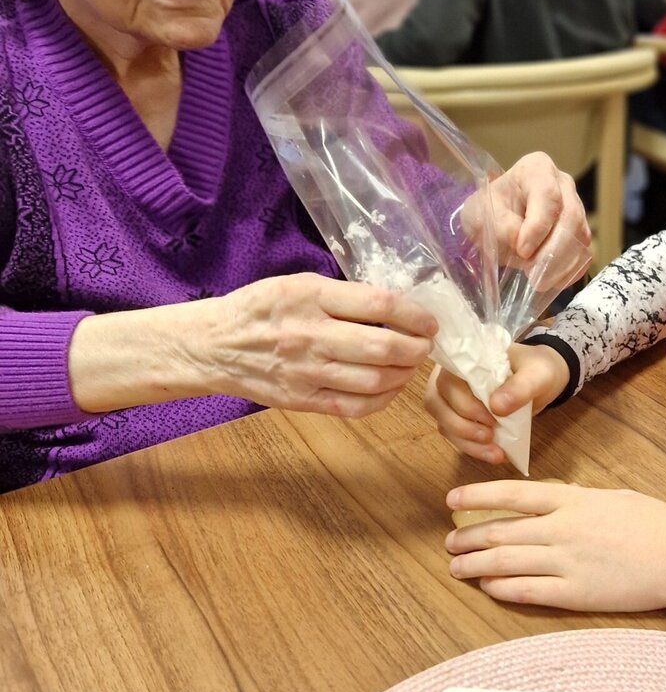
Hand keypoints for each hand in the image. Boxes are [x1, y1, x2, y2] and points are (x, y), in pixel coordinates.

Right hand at [194, 272, 436, 415]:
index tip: (428, 321)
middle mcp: (310, 335)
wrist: (212, 345)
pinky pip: (356, 406)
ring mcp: (306, 372)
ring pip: (375, 380)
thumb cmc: (259, 309)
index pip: (379, 304)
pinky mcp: (302, 401)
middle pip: (383, 346)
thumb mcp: (297, 284)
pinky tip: (389, 387)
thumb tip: (397, 306)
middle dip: (417, 348)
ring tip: (409, 364)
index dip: (415, 314)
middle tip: (425, 345)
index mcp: (310, 297)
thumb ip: (343, 295)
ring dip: (404, 374)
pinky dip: (383, 399)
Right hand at [425, 344, 569, 463]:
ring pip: (443, 423)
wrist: (542, 380)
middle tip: (490, 435)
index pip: (447, 380)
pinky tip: (494, 455)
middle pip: (437, 403)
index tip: (491, 417)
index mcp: (465, 358)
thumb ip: (520, 387)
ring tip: (494, 453)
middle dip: (462, 425)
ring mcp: (452, 399)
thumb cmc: (536, 369)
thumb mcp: (537, 374)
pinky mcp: (460, 418)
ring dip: (466, 442)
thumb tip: (496, 406)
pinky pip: (455, 436)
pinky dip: (472, 449)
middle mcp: (451, 377)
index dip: (463, 403)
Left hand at [444, 481, 665, 612]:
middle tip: (449, 543)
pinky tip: (487, 586)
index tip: (452, 499)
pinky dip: (502, 587)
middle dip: (468, 537)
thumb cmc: (654, 523)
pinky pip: (528, 591)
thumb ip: (578, 499)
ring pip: (506, 561)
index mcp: (572, 500)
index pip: (512, 494)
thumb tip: (554, 499)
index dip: (477, 496)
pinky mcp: (575, 593)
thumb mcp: (613, 497)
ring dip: (475, 564)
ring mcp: (567, 562)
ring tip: (456, 567)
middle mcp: (562, 529)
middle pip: (500, 531)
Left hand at [473, 151, 591, 290]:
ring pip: (581, 237)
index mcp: (537, 169)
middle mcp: (563, 185)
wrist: (493, 224)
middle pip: (571, 217)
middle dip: (553, 250)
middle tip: (534, 276)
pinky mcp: (580, 234)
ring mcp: (576, 209)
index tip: (522, 250)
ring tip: (539, 282)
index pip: (547, 195)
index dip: (538, 226)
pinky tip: (551, 281)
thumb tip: (521, 244)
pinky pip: (584, 254)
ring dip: (561, 264)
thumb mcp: (479, 214)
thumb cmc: (486, 212)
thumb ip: (499, 226)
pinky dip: (569, 271)